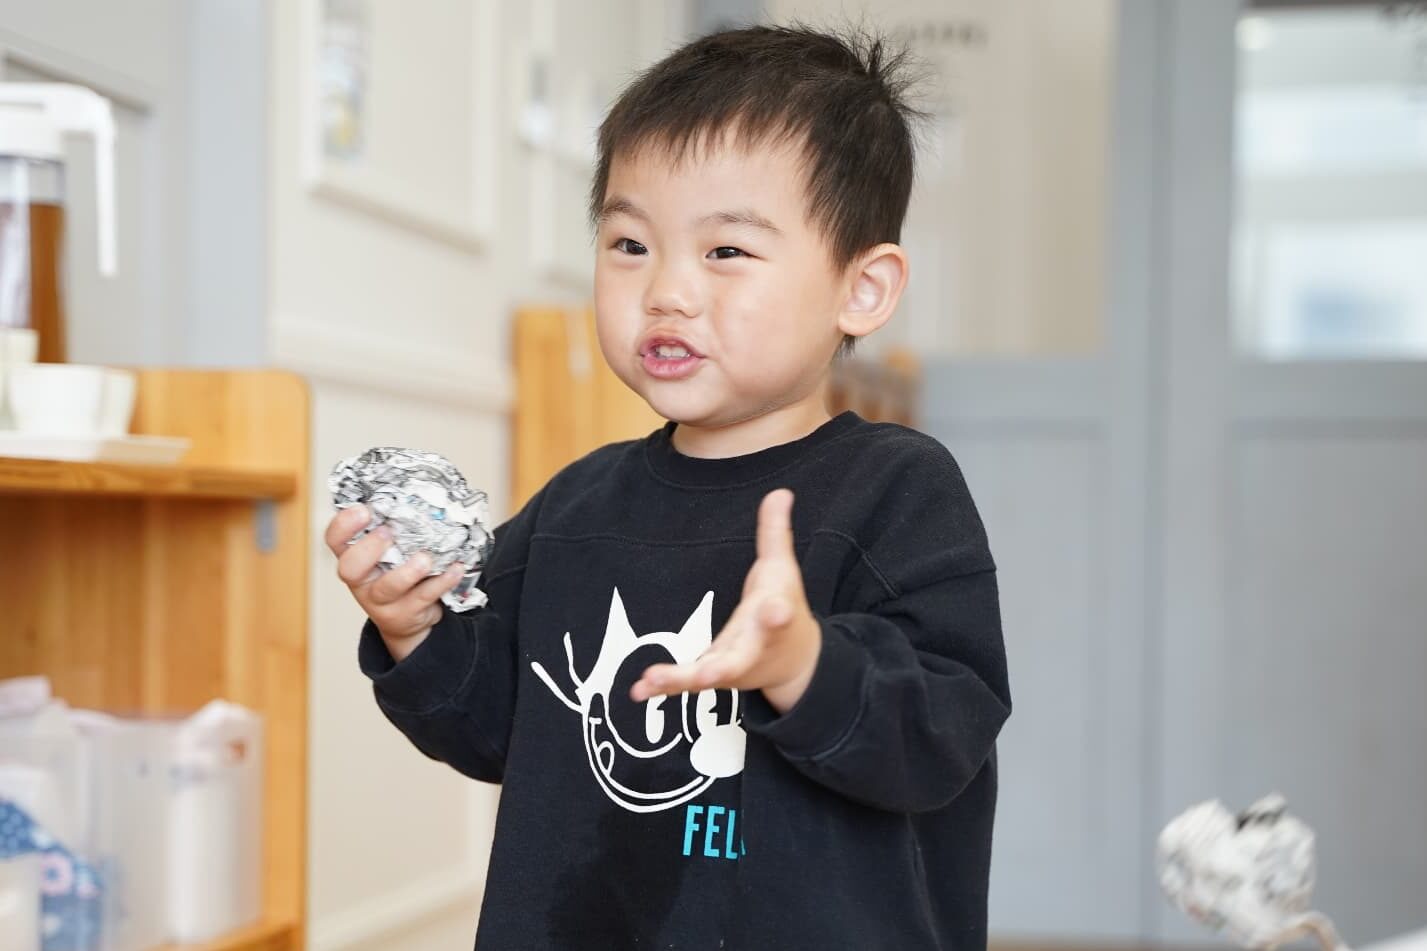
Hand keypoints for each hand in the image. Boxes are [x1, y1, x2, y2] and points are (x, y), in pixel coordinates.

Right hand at [325, 504, 462, 656]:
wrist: (407, 620)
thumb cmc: (398, 572)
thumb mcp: (390, 550)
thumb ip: (396, 527)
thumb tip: (422, 487)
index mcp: (354, 557)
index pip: (335, 540)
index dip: (344, 525)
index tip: (364, 509)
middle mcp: (361, 580)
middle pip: (350, 568)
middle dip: (369, 548)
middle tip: (389, 531)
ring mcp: (381, 601)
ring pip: (388, 587)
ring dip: (408, 571)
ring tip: (426, 558)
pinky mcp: (405, 614)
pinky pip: (423, 597)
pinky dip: (442, 581)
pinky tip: (455, 567)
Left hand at [631, 488, 821, 714]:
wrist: (794, 662)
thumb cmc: (783, 605)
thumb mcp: (782, 569)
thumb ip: (775, 533)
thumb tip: (781, 491)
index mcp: (774, 618)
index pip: (778, 615)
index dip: (777, 613)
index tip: (775, 612)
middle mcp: (753, 648)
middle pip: (738, 661)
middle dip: (721, 669)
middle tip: (706, 676)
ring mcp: (730, 668)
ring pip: (706, 677)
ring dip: (680, 680)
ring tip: (653, 679)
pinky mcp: (711, 677)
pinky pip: (683, 684)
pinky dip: (662, 687)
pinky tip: (638, 690)